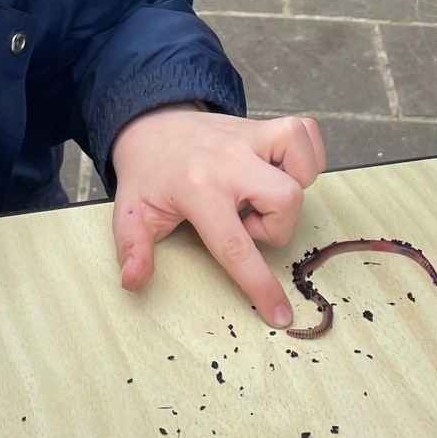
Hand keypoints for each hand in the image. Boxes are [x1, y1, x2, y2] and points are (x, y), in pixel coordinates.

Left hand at [109, 106, 325, 327]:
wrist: (151, 122)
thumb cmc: (148, 173)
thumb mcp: (130, 212)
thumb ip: (132, 247)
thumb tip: (134, 280)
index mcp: (197, 189)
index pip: (235, 245)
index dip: (260, 285)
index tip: (280, 315)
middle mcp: (229, 160)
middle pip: (286, 199)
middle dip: (277, 226)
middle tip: (246, 223)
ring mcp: (249, 137)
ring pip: (302, 164)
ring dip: (293, 188)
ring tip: (262, 195)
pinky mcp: (262, 125)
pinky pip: (306, 132)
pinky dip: (306, 155)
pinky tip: (282, 170)